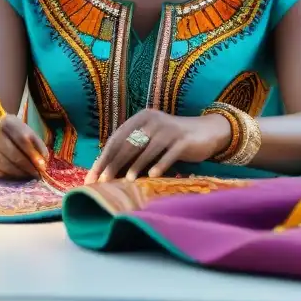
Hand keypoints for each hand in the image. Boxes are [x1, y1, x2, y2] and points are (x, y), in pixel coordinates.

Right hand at [0, 114, 48, 179]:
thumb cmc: (14, 138)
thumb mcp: (26, 133)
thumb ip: (36, 144)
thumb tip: (44, 160)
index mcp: (7, 122)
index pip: (23, 139)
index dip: (34, 153)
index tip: (43, 164)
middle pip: (14, 154)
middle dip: (29, 166)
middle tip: (38, 174)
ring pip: (6, 166)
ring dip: (21, 174)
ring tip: (30, 176)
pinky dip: (10, 177)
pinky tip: (18, 178)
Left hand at [85, 109, 230, 183]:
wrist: (206, 131)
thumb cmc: (172, 139)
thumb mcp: (151, 138)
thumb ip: (133, 147)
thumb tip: (108, 170)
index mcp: (141, 118)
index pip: (117, 138)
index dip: (104, 157)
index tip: (93, 176)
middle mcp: (153, 121)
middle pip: (129, 144)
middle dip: (114, 164)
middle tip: (103, 182)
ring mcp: (169, 130)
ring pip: (148, 149)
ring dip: (136, 166)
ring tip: (127, 181)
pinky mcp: (184, 140)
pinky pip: (169, 154)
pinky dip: (160, 165)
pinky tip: (152, 176)